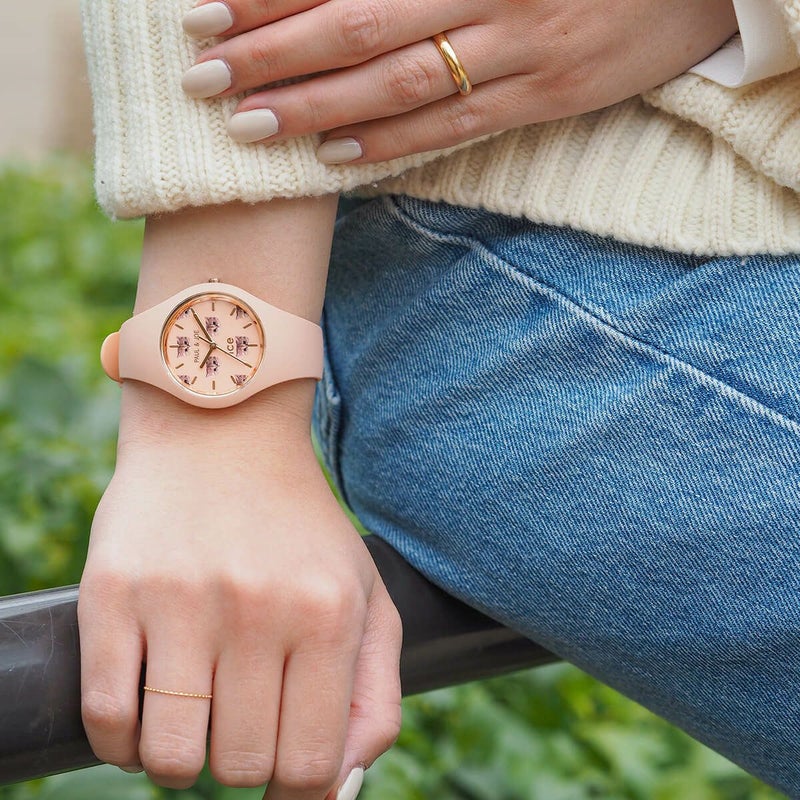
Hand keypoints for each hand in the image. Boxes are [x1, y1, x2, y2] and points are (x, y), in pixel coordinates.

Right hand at [79, 382, 401, 799]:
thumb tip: (340, 788)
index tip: (282, 763)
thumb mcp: (364, 595)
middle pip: (241, 765)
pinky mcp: (114, 592)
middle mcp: (259, 607)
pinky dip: (123, 744)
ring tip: (195, 719)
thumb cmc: (298, 530)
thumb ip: (375, 694)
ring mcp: (181, 599)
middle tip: (239, 723)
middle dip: (242, 763)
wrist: (224, 436)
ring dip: (181, 761)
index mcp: (328, 615)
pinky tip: (148, 714)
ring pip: (172, 757)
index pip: (309, 767)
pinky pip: (106, 719)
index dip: (296, 787)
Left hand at [180, 0, 737, 161]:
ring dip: (315, 106)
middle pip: (358, 25)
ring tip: (248, 125)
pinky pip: (453, 128)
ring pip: (398, 84)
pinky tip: (332, 156)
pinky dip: (390, 143)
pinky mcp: (543, 97)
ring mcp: (518, 50)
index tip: (205, 11)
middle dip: (272, 53)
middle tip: (202, 76)